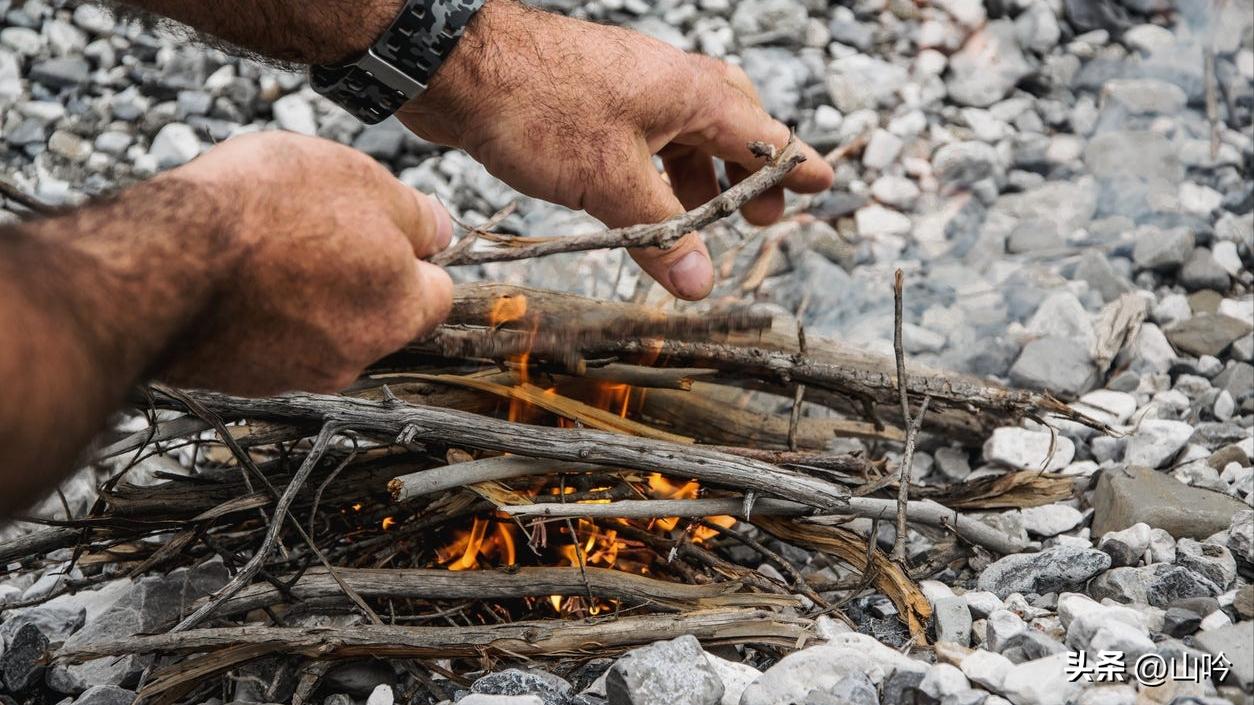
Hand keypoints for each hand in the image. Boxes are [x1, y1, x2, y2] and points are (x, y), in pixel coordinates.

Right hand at [160, 132, 453, 394]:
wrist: (162, 262)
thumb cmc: (263, 212)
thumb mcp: (358, 179)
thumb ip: (413, 213)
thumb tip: (439, 230)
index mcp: (399, 309)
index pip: (437, 293)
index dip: (414, 254)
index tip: (385, 229)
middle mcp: (357, 354)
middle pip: (377, 312)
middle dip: (358, 275)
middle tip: (315, 227)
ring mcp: (299, 374)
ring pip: (323, 328)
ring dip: (306, 294)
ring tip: (266, 246)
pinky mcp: (247, 380)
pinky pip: (271, 342)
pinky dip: (262, 315)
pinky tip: (234, 277)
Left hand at [397, 0, 833, 299]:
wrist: (457, 66)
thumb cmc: (538, 105)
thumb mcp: (611, 182)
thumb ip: (660, 234)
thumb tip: (702, 284)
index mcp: (689, 93)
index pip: (761, 133)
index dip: (791, 165)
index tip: (820, 184)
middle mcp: (665, 85)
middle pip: (727, 128)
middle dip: (744, 177)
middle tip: (756, 219)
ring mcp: (626, 91)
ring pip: (679, 138)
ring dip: (693, 183)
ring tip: (694, 227)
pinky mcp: (588, 104)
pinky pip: (639, 142)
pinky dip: (651, 176)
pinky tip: (636, 205)